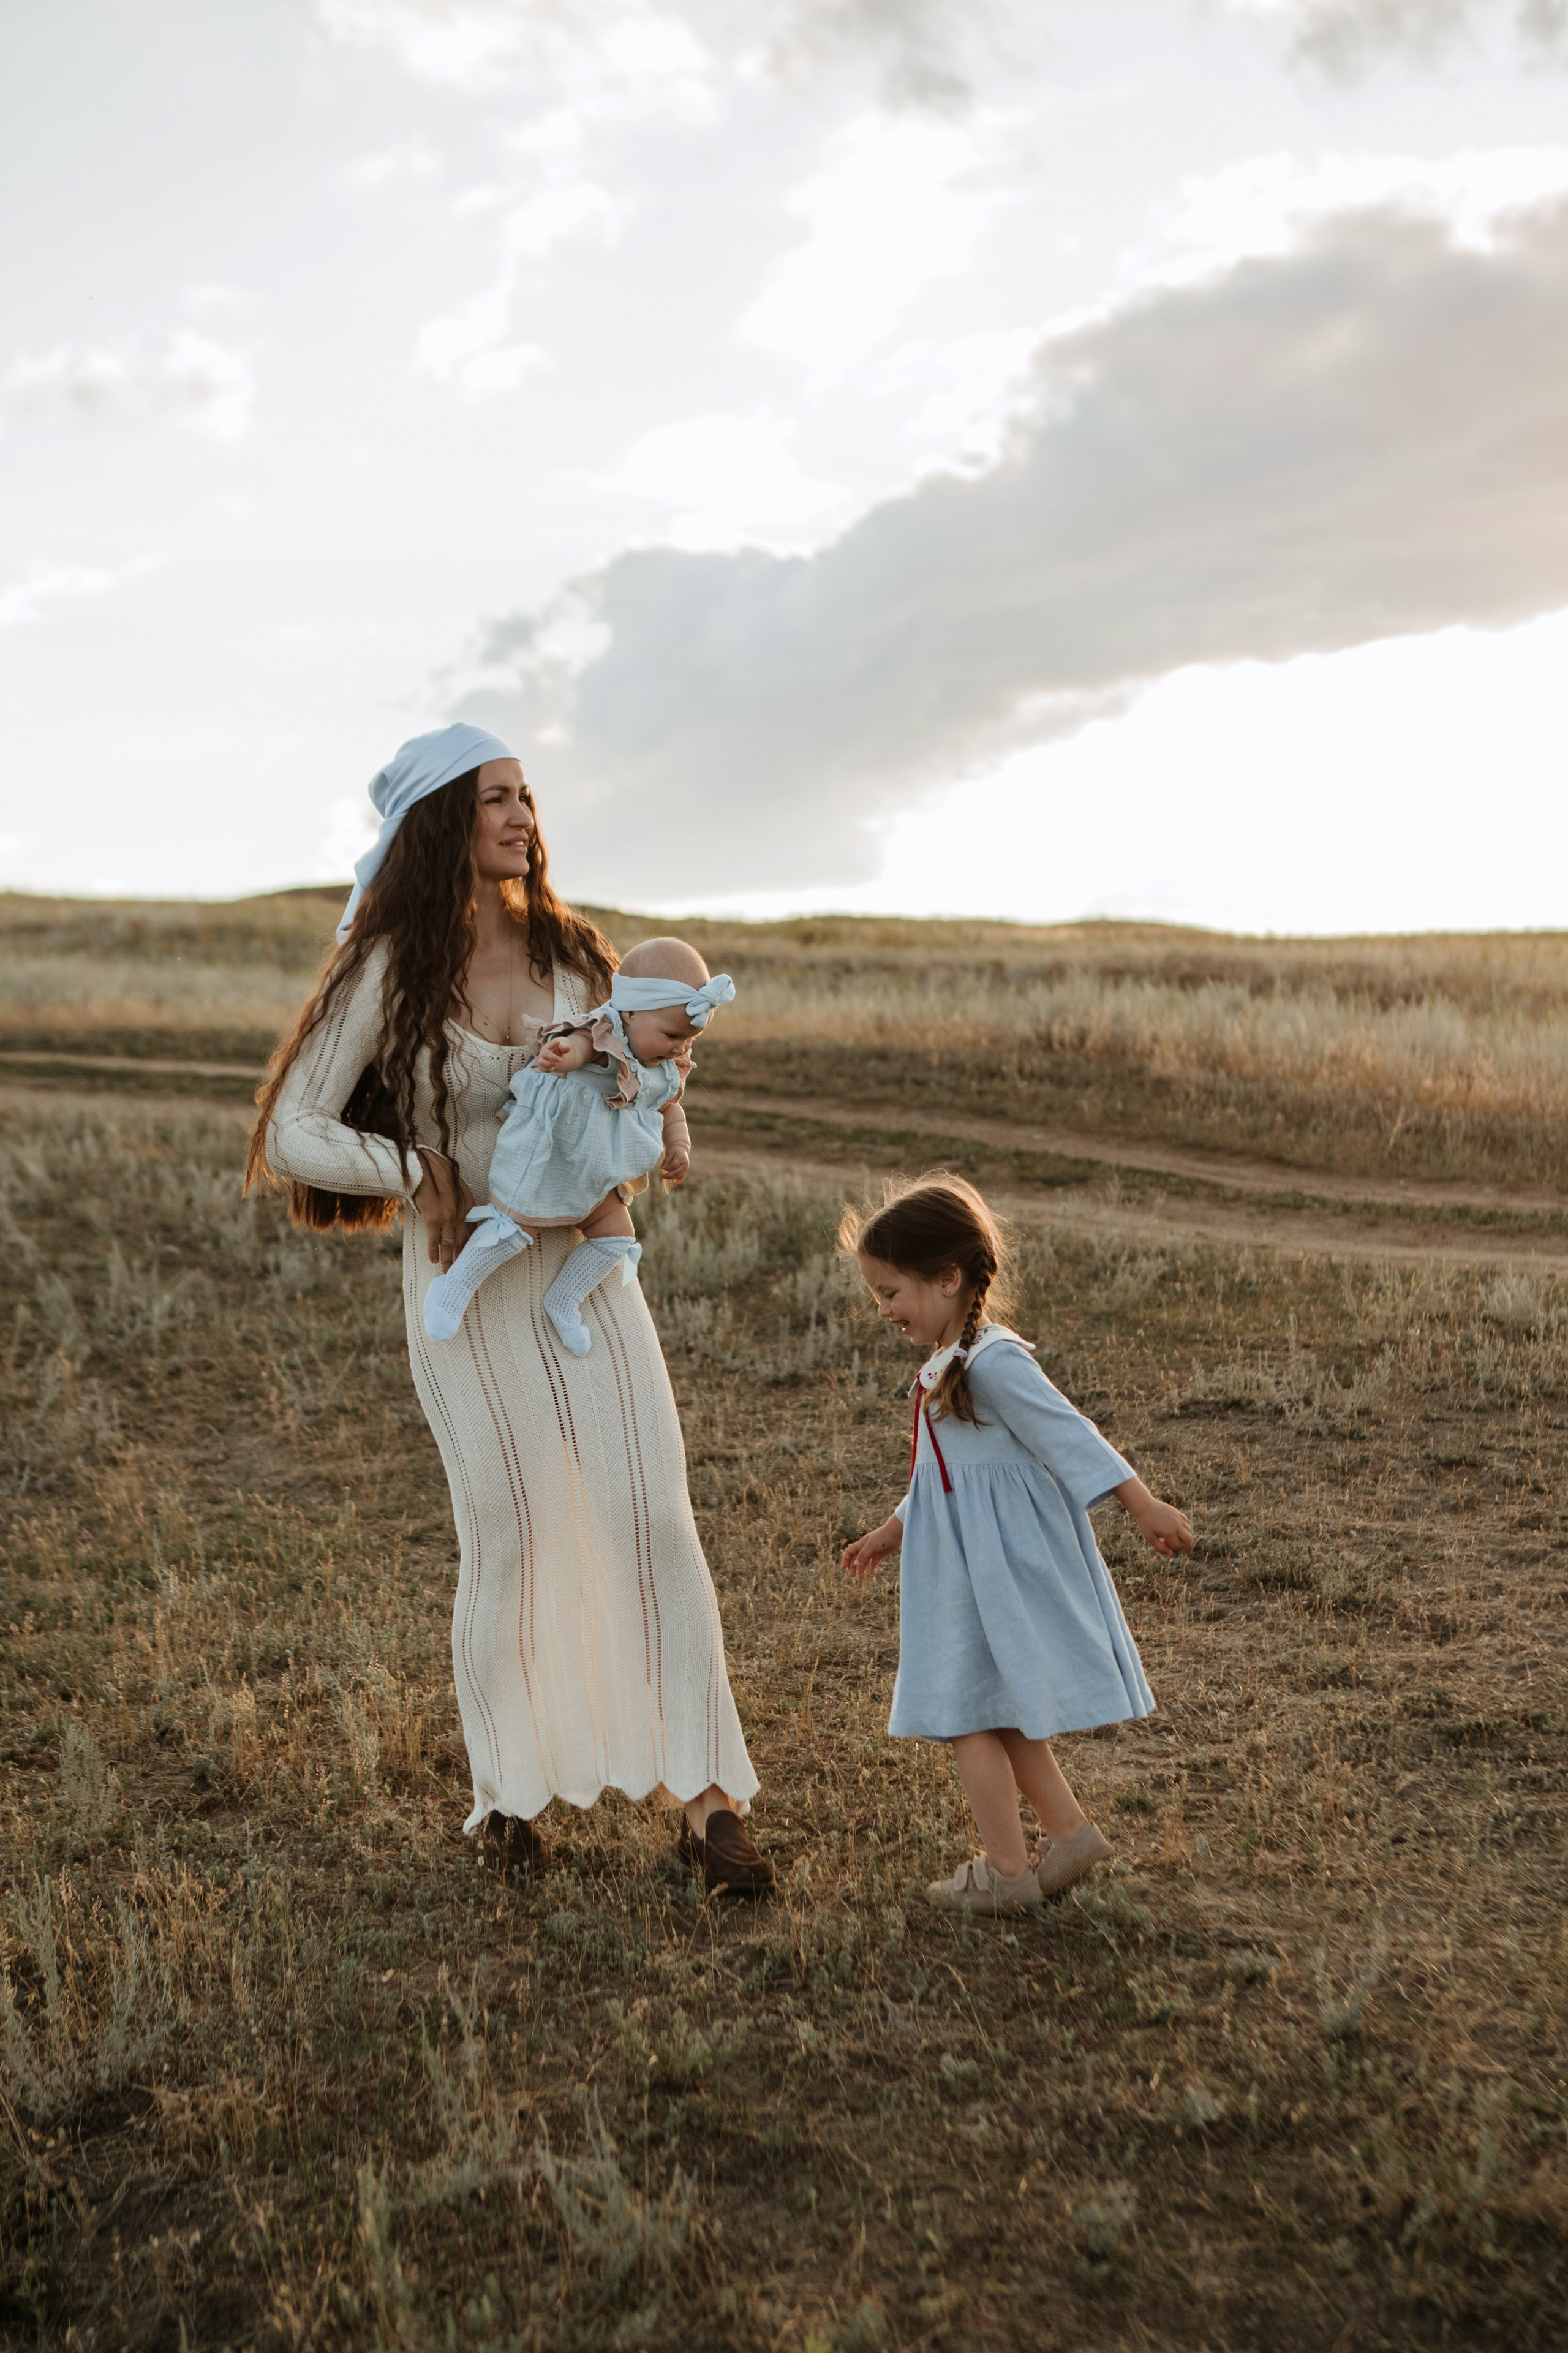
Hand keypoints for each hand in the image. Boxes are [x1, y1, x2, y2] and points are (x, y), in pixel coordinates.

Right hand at [412, 1150, 473, 1272]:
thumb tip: (461, 1222)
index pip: (472, 1229)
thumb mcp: (457, 1188)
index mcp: (469, 1204)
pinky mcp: (433, 1219)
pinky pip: (435, 1239)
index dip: (471, 1244)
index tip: (470, 1255)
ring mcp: (448, 1216)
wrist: (423, 1167)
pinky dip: (434, 1251)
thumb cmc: (438, 1176)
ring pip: (450, 1243)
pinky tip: (434, 1260)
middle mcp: (461, 1212)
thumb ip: (462, 1205)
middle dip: (462, 1255)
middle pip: (463, 1239)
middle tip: (461, 1268)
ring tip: (449, 1270)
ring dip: (449, 1258)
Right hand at [535, 1031, 587, 1074]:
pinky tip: (553, 1068)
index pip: (550, 1044)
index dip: (553, 1043)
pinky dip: (548, 1069)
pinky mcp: (542, 1066)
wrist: (552, 1057)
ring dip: (548, 1064)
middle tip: (561, 1060)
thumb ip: (564, 1048)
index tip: (558, 1042)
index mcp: (548, 1046)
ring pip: (542, 1062)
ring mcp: (541, 1059)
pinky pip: (543, 1069)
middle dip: (553, 1057)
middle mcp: (543, 1052)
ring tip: (555, 1064)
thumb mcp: (561, 1048)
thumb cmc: (556, 1051)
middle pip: (546, 1054)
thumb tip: (569, 1048)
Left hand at [662, 1143, 690, 1186]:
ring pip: (679, 1175)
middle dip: (669, 1175)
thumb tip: (662, 1168)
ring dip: (672, 1178)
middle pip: (677, 1172)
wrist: (681, 1149)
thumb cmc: (674, 1150)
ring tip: (664, 1177)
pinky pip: (683, 1177)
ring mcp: (686, 1168)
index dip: (668, 1168)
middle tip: (662, 1176)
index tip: (662, 1168)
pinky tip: (674, 1185)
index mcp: (681, 1158)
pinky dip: (679, 1181)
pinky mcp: (685, 1171)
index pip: (674, 1165)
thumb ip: (666, 1160)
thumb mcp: (669, 1153)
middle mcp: (685, 1164)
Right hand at [841, 1517, 902, 1581]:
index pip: (850, 1552)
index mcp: (861, 1544)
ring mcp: (873, 1551)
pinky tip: (872, 1573)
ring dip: (862, 1569)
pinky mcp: (880, 1554)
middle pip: (856, 1558)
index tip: (843, 1568)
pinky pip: (874, 1563)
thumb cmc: (882, 1537)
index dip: (845, 1559)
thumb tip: (855, 1564)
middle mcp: (865, 1548)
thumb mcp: (871, 1546)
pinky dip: (872, 1568)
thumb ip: (863, 1555)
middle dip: (853, 1567)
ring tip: (862, 1577)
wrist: (895, 1533)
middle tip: (852, 1576)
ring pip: (864, 1561)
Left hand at [1116, 1477, 1193, 1557]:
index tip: (1163, 1543)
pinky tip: (1178, 1529)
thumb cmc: (1146, 1523)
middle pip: (1189, 1539)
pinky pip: (1186, 1521)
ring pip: (1188, 1530)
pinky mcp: (1177, 1512)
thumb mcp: (1150, 1538)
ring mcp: (1178, 1518)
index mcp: (1169, 1532)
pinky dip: (1185, 1527)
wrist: (1144, 1506)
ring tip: (1178, 1539)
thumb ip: (1160, 1548)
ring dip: (1185, 1537)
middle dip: (1188, 1547)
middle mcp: (1176, 1525)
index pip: (1177, 1545)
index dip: (1171, 1548)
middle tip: (1185, 1552)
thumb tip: (1170, 1555)